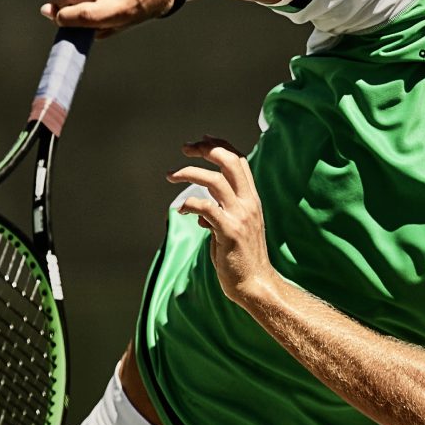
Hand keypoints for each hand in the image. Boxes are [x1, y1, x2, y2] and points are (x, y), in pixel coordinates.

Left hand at [166, 136, 278, 304]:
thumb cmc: (241, 258)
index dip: (220, 145)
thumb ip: (219, 215)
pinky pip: (206, 207)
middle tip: (185, 148)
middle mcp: (249, 203)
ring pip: (215, 179)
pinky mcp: (229, 231)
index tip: (201, 140)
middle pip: (230, 161)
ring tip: (170, 175)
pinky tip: (179, 209)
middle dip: (206, 149)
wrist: (254, 283)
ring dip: (189, 172)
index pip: (239, 160)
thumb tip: (199, 213)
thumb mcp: (233, 230)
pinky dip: (189, 203)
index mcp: (252, 199)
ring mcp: (240, 216)